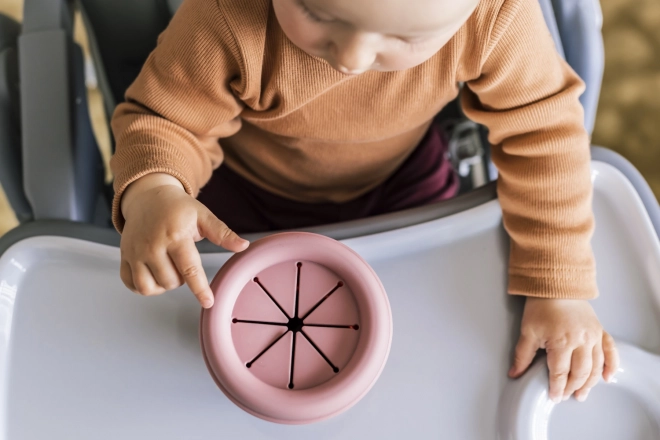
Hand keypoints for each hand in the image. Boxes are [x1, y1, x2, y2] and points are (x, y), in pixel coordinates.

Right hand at [119, 173, 248, 307]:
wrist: (147, 197)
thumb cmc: (177, 208)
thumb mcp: (203, 216)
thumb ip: (222, 233)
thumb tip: (243, 246)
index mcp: (175, 235)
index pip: (189, 269)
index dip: (200, 289)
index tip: (208, 302)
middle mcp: (152, 246)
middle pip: (172, 282)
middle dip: (182, 278)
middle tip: (182, 259)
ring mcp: (135, 253)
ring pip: (151, 288)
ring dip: (164, 284)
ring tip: (169, 268)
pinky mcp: (124, 257)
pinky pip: (133, 285)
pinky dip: (145, 287)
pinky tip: (154, 275)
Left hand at [508, 297, 618, 402]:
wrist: (556, 284)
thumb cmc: (541, 306)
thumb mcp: (528, 331)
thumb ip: (522, 355)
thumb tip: (514, 373)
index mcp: (562, 342)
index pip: (560, 373)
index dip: (557, 388)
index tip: (554, 397)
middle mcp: (581, 341)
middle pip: (580, 373)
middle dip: (573, 388)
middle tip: (567, 396)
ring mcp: (593, 336)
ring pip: (596, 366)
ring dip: (590, 383)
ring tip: (582, 393)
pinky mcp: (600, 331)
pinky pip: (610, 351)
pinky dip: (611, 366)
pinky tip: (607, 377)